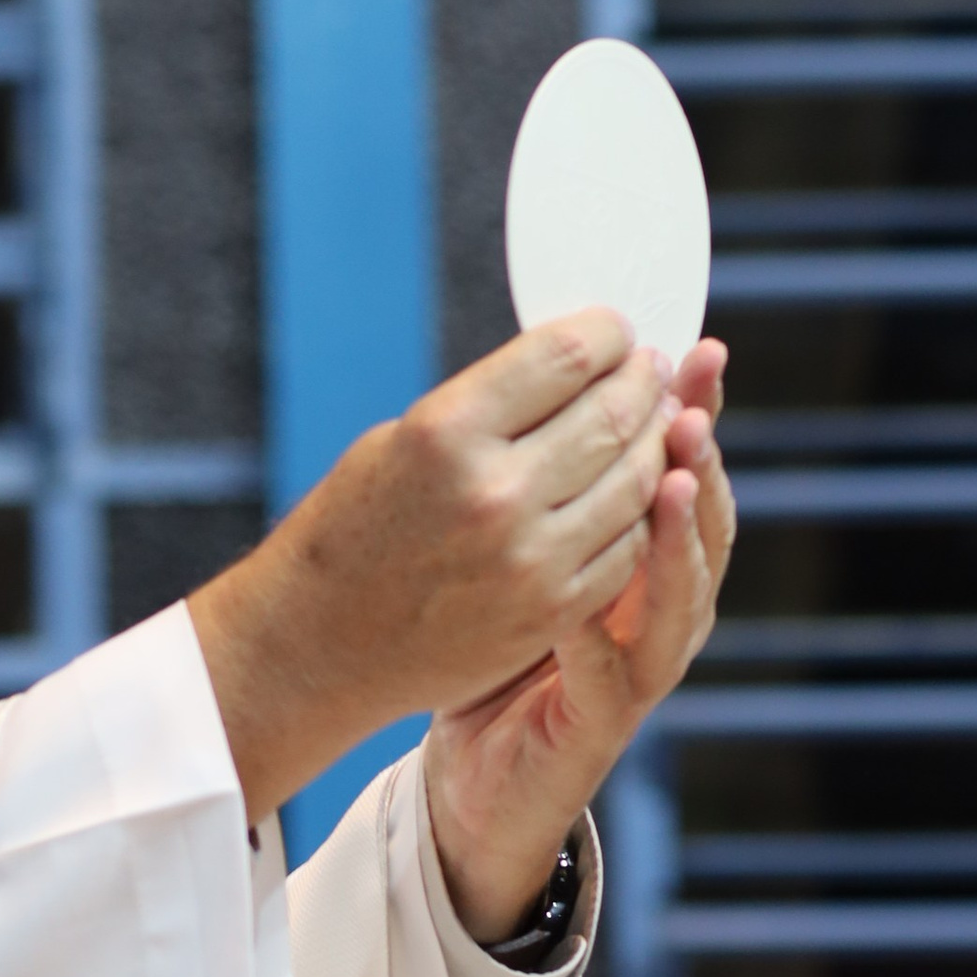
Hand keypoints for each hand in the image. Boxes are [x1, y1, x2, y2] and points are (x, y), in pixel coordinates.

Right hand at [185, 312, 677, 822]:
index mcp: (447, 432)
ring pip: (637, 480)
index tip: (615, 333)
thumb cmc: (356, 529)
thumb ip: (493, 404)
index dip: (607, 334)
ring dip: (655, 442)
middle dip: (641, 382)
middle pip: (612, 414)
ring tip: (651, 424)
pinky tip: (634, 491)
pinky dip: (641, 511)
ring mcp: (530, 560)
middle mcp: (494, 493)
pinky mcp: (551, 610)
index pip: (567, 356)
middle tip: (647, 372)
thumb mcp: (402, 439)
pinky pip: (629, 546)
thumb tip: (581, 367)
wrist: (321, 643)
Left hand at [424, 338, 734, 939]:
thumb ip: (544, 483)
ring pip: (683, 596)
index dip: (695, 414)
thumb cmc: (489, 650)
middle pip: (703, 525)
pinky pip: (610, 669)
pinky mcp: (605, 719)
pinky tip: (580, 591)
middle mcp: (659, 610)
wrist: (475, 778)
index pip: (685, 472)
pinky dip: (596, 628)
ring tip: (670, 479)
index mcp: (645, 558)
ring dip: (678, 537)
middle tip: (687, 404)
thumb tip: (548, 376)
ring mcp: (641, 668)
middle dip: (700, 460)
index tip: (692, 351)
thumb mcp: (518, 552)